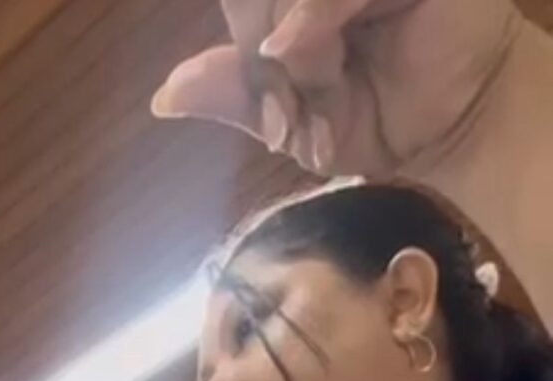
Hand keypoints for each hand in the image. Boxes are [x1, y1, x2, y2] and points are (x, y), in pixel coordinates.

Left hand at [151, 0, 522, 176]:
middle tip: (289, 112)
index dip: (239, 51)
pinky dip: (311, 18)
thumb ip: (235, 97)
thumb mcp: (293, 120)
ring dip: (293, 49)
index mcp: (285, 1)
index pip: (239, 3)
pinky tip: (302, 49)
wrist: (451, 133)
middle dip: (256, 54)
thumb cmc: (375, 118)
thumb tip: (162, 96)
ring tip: (325, 92)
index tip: (273, 118)